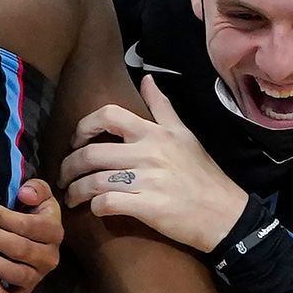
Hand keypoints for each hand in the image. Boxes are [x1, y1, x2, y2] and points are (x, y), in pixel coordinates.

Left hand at [0, 178, 63, 292]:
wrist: (35, 237)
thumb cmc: (32, 212)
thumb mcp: (39, 194)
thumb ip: (37, 188)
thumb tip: (25, 194)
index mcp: (54, 231)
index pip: (27, 225)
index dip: (0, 216)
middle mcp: (49, 257)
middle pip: (19, 248)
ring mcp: (37, 277)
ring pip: (15, 274)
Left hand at [61, 76, 248, 252]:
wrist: (227, 215)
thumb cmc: (203, 175)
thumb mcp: (185, 134)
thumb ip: (161, 107)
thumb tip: (146, 78)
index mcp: (155, 133)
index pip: (108, 115)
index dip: (83, 126)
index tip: (76, 141)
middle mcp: (149, 153)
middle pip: (91, 152)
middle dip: (69, 166)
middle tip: (64, 176)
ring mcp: (149, 180)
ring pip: (94, 181)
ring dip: (76, 190)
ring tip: (72, 197)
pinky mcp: (150, 207)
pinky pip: (108, 203)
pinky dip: (95, 207)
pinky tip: (95, 209)